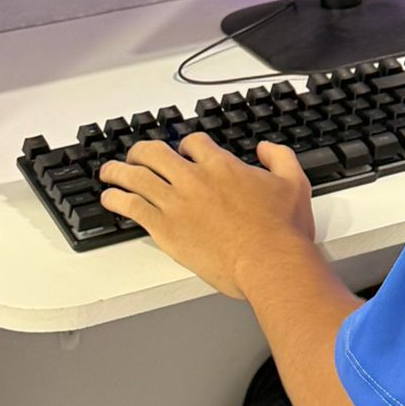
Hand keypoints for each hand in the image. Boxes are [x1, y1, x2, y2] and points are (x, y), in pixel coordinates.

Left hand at [99, 135, 315, 298]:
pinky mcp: (164, 229)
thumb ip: (280, 157)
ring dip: (119, 171)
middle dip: (141, 151)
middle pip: (154, 153)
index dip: (185, 145)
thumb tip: (265, 148)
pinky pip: (131, 207)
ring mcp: (175, 204)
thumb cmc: (281, 230)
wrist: (268, 262)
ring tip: (109, 171)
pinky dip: (116, 199)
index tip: (184, 152)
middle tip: (136, 155)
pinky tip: (110, 198)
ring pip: (136, 177)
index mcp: (222, 166)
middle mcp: (193, 179)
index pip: (192, 143)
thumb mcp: (294, 183)